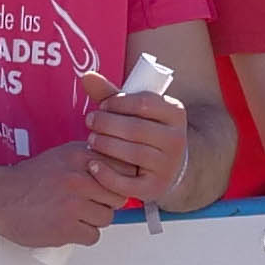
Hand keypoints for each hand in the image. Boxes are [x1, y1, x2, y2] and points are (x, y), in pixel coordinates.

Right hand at [0, 138, 125, 248]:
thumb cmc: (29, 180)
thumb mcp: (61, 157)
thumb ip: (90, 160)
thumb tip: (122, 169)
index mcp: (80, 156)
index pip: (122, 169)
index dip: (118, 181)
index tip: (109, 186)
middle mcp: (79, 178)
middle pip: (117, 196)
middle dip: (106, 202)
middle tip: (87, 204)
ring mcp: (73, 204)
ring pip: (107, 218)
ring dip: (94, 220)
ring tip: (74, 215)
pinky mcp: (66, 227)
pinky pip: (93, 236)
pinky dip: (83, 235)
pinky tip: (68, 227)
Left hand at [78, 81, 187, 212]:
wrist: (167, 166)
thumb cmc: (145, 131)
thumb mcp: (135, 111)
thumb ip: (111, 94)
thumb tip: (87, 76)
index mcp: (176, 114)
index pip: (145, 103)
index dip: (118, 103)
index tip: (102, 105)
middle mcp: (177, 139)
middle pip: (136, 129)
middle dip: (107, 124)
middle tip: (89, 122)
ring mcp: (168, 165)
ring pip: (133, 154)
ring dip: (106, 145)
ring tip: (91, 140)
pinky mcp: (155, 188)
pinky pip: (128, 183)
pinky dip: (107, 175)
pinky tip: (92, 165)